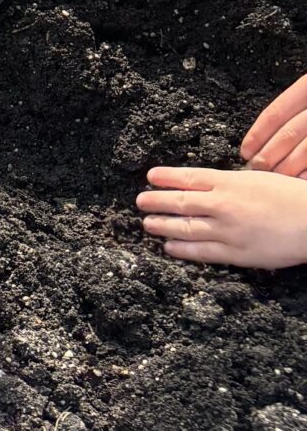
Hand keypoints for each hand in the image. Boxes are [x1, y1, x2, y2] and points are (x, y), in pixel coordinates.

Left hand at [137, 166, 306, 270]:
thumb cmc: (293, 197)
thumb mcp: (260, 179)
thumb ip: (233, 183)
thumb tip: (209, 185)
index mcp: (231, 182)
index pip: (189, 178)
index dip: (166, 178)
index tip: (150, 177)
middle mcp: (224, 205)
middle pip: (180, 202)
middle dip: (156, 201)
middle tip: (140, 202)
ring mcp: (227, 230)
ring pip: (185, 228)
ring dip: (162, 225)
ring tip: (147, 224)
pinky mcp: (235, 253)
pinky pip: (201, 252)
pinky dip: (181, 249)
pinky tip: (169, 247)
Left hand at [242, 70, 306, 174]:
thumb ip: (297, 109)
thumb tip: (265, 139)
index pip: (277, 112)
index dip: (259, 134)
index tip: (246, 151)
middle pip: (289, 133)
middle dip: (270, 155)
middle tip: (257, 169)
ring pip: (306, 149)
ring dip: (288, 167)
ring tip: (276, 178)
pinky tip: (300, 182)